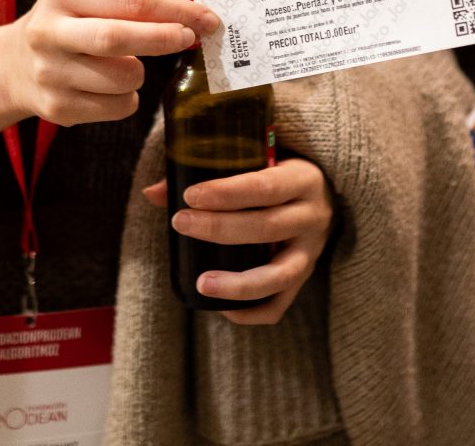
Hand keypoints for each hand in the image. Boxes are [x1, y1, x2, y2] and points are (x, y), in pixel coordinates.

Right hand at [0, 0, 218, 127]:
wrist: (14, 65)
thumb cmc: (69, 26)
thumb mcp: (87, 0)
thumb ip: (132, 5)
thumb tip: (195, 19)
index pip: (130, 0)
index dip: (175, 9)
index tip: (206, 18)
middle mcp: (50, 32)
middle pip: (118, 37)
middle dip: (163, 38)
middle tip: (189, 39)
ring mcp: (50, 73)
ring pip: (124, 78)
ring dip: (140, 73)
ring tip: (126, 65)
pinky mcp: (57, 108)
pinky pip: (118, 107)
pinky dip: (127, 98)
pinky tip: (109, 87)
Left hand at [144, 156, 334, 325]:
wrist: (322, 196)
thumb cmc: (276, 174)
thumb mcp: (256, 161)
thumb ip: (206, 172)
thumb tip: (152, 193)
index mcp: (303, 178)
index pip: (266, 186)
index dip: (227, 192)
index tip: (190, 195)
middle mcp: (313, 217)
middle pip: (267, 227)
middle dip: (219, 228)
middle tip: (180, 223)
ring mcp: (312, 252)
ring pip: (279, 274)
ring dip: (238, 283)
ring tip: (200, 284)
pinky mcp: (304, 279)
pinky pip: (281, 305)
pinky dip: (252, 312)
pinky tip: (222, 309)